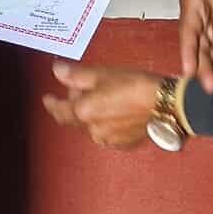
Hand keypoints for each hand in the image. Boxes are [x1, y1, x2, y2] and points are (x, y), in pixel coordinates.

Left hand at [43, 63, 160, 148]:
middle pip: (72, 121)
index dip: (51, 103)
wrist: (165, 104)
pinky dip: (103, 124)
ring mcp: (107, 139)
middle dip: (70, 108)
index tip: (47, 99)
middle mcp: (92, 130)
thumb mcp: (103, 74)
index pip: (58, 110)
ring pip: (89, 128)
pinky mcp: (122, 143)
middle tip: (74, 94)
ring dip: (87, 117)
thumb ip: (76, 75)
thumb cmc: (135, 85)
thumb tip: (57, 70)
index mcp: (83, 112)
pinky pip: (105, 134)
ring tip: (96, 101)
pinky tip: (112, 114)